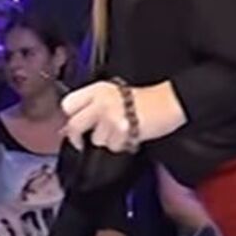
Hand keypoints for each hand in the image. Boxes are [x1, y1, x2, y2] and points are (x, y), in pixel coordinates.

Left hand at [61, 80, 185, 152]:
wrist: (167, 102)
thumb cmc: (143, 99)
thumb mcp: (112, 93)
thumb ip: (92, 104)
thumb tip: (72, 124)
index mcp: (96, 90)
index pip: (68, 104)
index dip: (68, 117)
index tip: (71, 125)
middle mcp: (100, 101)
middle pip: (75, 125)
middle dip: (77, 137)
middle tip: (81, 142)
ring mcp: (110, 116)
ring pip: (95, 139)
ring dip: (106, 141)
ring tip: (118, 132)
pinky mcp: (121, 130)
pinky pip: (112, 146)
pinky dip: (120, 145)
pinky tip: (128, 136)